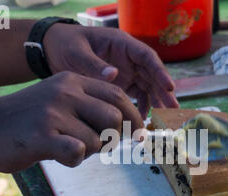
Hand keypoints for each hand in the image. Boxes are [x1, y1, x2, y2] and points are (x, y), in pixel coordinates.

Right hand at [0, 71, 143, 172]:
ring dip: (90, 151)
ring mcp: (54, 113)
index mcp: (73, 81)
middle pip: (115, 117)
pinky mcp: (43, 136)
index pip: (118, 96)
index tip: (140, 134)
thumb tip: (129, 127)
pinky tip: (60, 155)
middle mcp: (66, 92)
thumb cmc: (28, 119)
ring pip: (98, 140)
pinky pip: (78, 152)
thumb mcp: (59, 100)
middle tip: (104, 147)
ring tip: (68, 148)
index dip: (134, 117)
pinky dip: (74, 159)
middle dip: (116, 137)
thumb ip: (90, 107)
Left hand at [43, 25, 178, 118]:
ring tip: (165, 118)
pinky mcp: (121, 83)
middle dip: (164, 91)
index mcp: (121, 44)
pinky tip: (142, 119)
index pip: (146, 57)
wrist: (54, 50)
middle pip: (152, 74)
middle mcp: (128, 58)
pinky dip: (141, 107)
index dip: (159, 72)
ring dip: (157, 102)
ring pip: (148, 86)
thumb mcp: (77, 53)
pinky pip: (137, 95)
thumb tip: (113, 75)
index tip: (169, 87)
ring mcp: (126, 71)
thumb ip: (94, 65)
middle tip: (174, 109)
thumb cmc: (66, 45)